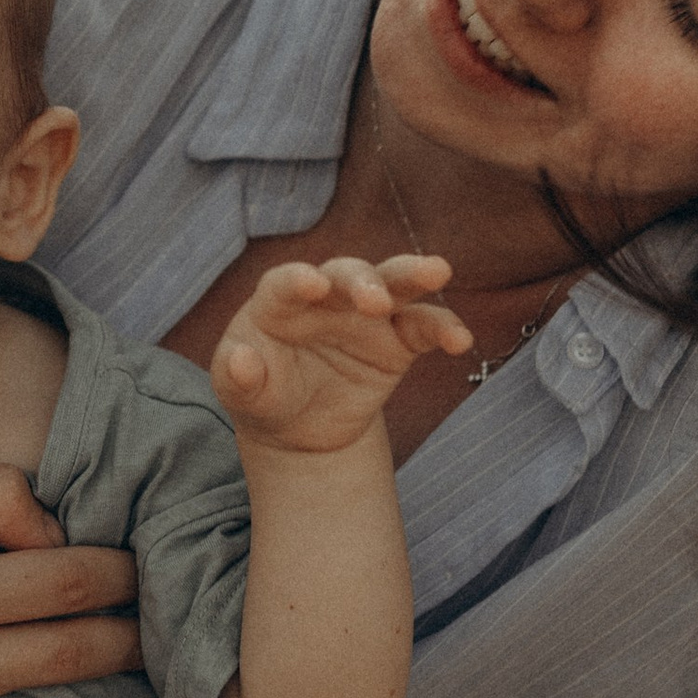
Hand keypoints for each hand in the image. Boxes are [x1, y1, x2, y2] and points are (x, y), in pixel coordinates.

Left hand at [210, 254, 472, 456]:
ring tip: (437, 271)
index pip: (286, 282)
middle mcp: (326, 297)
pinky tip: (460, 341)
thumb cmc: (262, 395)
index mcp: (279, 302)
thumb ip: (237, 378)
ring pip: (394, 283)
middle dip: (363, 281)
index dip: (298, 280)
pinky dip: (444, 328)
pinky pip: (425, 327)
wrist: (299, 426)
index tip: (312, 285)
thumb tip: (241, 362)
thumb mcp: (240, 394)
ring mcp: (366, 315)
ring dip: (414, 275)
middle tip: (375, 300)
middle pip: (347, 273)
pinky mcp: (398, 340)